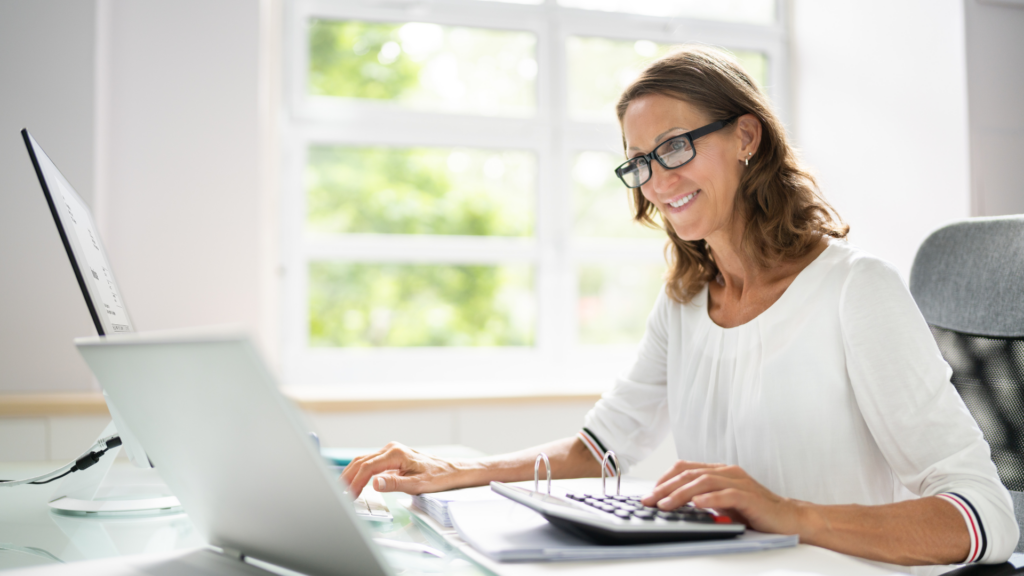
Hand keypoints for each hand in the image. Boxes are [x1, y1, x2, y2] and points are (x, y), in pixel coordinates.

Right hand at [339, 442, 468, 497]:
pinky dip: (359, 472)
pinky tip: (354, 481)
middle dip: (348, 477)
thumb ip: (394, 484)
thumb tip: (374, 483)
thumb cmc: (436, 477)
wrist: (448, 471)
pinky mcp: (391, 456)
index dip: (355, 482)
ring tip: (342, 488)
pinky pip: (370, 462)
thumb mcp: (416, 484)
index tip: (349, 496)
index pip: (368, 467)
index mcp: (396, 454)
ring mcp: (390, 451)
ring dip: (351, 473)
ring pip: (363, 460)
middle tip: (339, 494)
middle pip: (361, 461)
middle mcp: (391, 449)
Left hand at [641, 460, 808, 535]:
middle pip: (691, 474)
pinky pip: (727, 494)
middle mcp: (728, 472)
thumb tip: (672, 503)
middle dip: (666, 487)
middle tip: (650, 500)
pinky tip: (697, 504)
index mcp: (720, 471)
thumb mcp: (721, 503)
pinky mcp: (751, 497)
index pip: (686, 467)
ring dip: (682, 493)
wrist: (787, 518)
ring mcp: (740, 482)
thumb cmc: (753, 511)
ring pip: (705, 482)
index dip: (665, 478)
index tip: (650, 492)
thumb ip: (702, 498)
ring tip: (666, 505)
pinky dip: (710, 498)